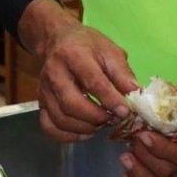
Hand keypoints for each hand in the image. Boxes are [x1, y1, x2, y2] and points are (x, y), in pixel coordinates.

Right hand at [36, 19, 138, 142]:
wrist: (59, 40)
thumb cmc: (88, 46)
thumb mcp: (109, 50)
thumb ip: (122, 72)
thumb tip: (135, 94)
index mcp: (74, 54)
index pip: (92, 81)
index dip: (110, 99)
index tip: (125, 111)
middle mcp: (54, 73)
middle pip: (71, 103)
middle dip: (95, 117)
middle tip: (113, 119)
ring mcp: (44, 89)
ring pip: (60, 118)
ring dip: (84, 127)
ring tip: (102, 124)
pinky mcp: (41, 102)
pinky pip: (49, 127)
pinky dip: (67, 136)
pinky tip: (85, 132)